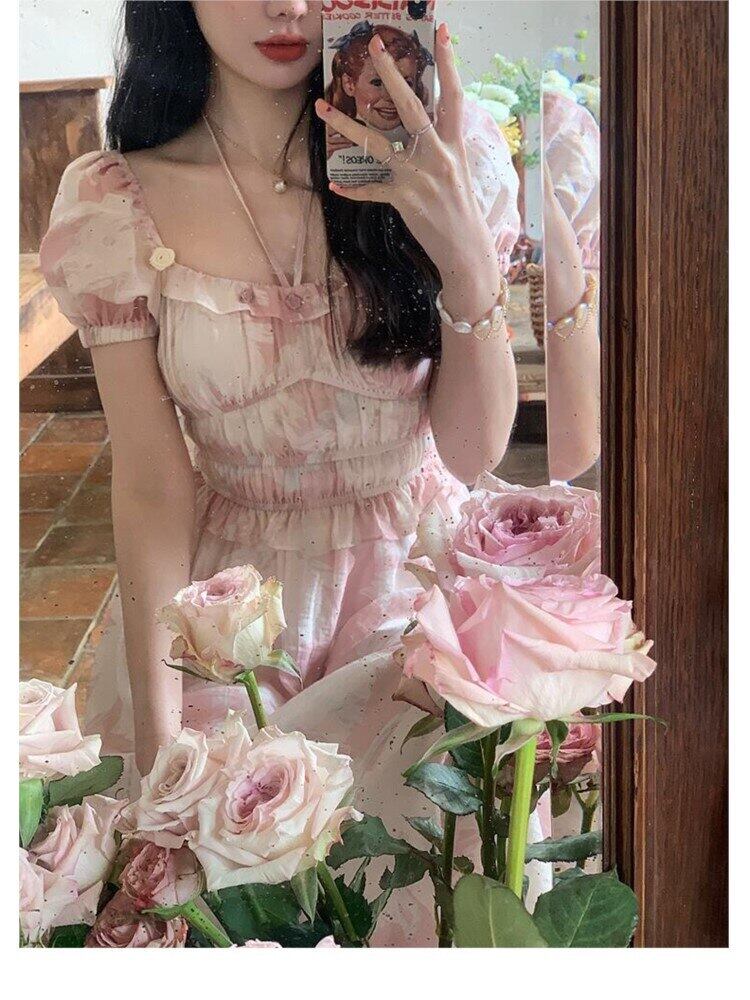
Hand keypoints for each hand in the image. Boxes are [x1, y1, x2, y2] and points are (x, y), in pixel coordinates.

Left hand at [314, 23, 498, 291]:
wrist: (466, 250)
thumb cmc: (464, 211)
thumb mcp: (460, 171)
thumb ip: (443, 146)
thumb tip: (426, 126)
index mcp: (455, 144)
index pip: (454, 95)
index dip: (449, 63)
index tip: (442, 33)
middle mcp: (437, 155)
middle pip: (411, 106)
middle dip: (391, 74)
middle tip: (375, 46)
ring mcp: (418, 176)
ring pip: (376, 142)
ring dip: (346, 124)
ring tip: (322, 106)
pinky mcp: (403, 199)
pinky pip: (371, 190)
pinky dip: (353, 189)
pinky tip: (335, 184)